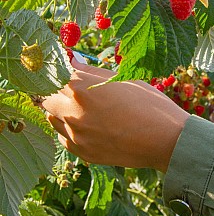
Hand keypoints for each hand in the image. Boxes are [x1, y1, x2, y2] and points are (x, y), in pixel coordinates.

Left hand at [43, 61, 188, 172]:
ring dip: (60, 111)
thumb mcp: (123, 80)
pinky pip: (64, 137)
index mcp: (81, 87)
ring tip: (82, 110)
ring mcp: (75, 134)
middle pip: (48, 97)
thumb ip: (92, 72)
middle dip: (58, 92)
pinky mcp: (82, 152)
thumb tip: (73, 63)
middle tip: (76, 92)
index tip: (70, 74)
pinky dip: (70, 131)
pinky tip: (88, 127)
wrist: (165, 140)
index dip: (63, 73)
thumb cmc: (149, 104)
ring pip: (52, 118)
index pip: (56, 75)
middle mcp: (72, 111)